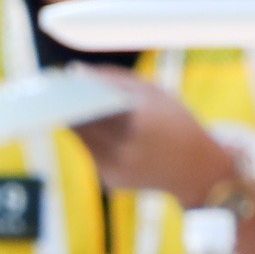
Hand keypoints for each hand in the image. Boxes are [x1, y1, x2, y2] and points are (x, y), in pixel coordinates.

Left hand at [69, 78, 246, 201]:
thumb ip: (115, 80)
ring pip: (82, 140)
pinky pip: (92, 154)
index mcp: (138, 123)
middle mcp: (124, 150)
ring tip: (71, 104)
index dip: (69, 94)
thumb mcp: (155, 93)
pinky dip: (92, 140)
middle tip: (56, 91)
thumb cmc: (177, 124)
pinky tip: (95, 128)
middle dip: (69, 107)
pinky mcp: (110, 182)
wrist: (198, 171)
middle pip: (79, 124)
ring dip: (77, 122)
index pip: (89, 105)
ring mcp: (115, 169)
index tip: (56, 82)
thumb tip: (76, 71)